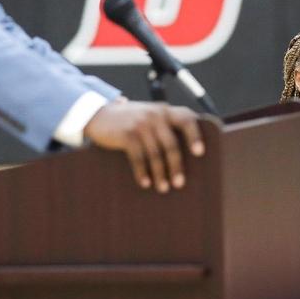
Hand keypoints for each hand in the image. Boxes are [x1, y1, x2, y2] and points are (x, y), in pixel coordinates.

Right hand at [83, 101, 204, 192]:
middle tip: (179, 184)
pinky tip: (145, 183)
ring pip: (155, 154)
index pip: (186, 118)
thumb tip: (184, 153)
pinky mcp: (127, 134)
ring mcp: (140, 124)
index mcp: (164, 110)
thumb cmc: (129, 120)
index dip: (195, 135)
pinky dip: (142, 173)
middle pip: (171, 144)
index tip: (200, 153)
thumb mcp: (148, 115)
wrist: (99, 114)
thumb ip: (164, 125)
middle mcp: (155, 115)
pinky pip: (138, 158)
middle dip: (176, 166)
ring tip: (163, 188)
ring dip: (160, 174)